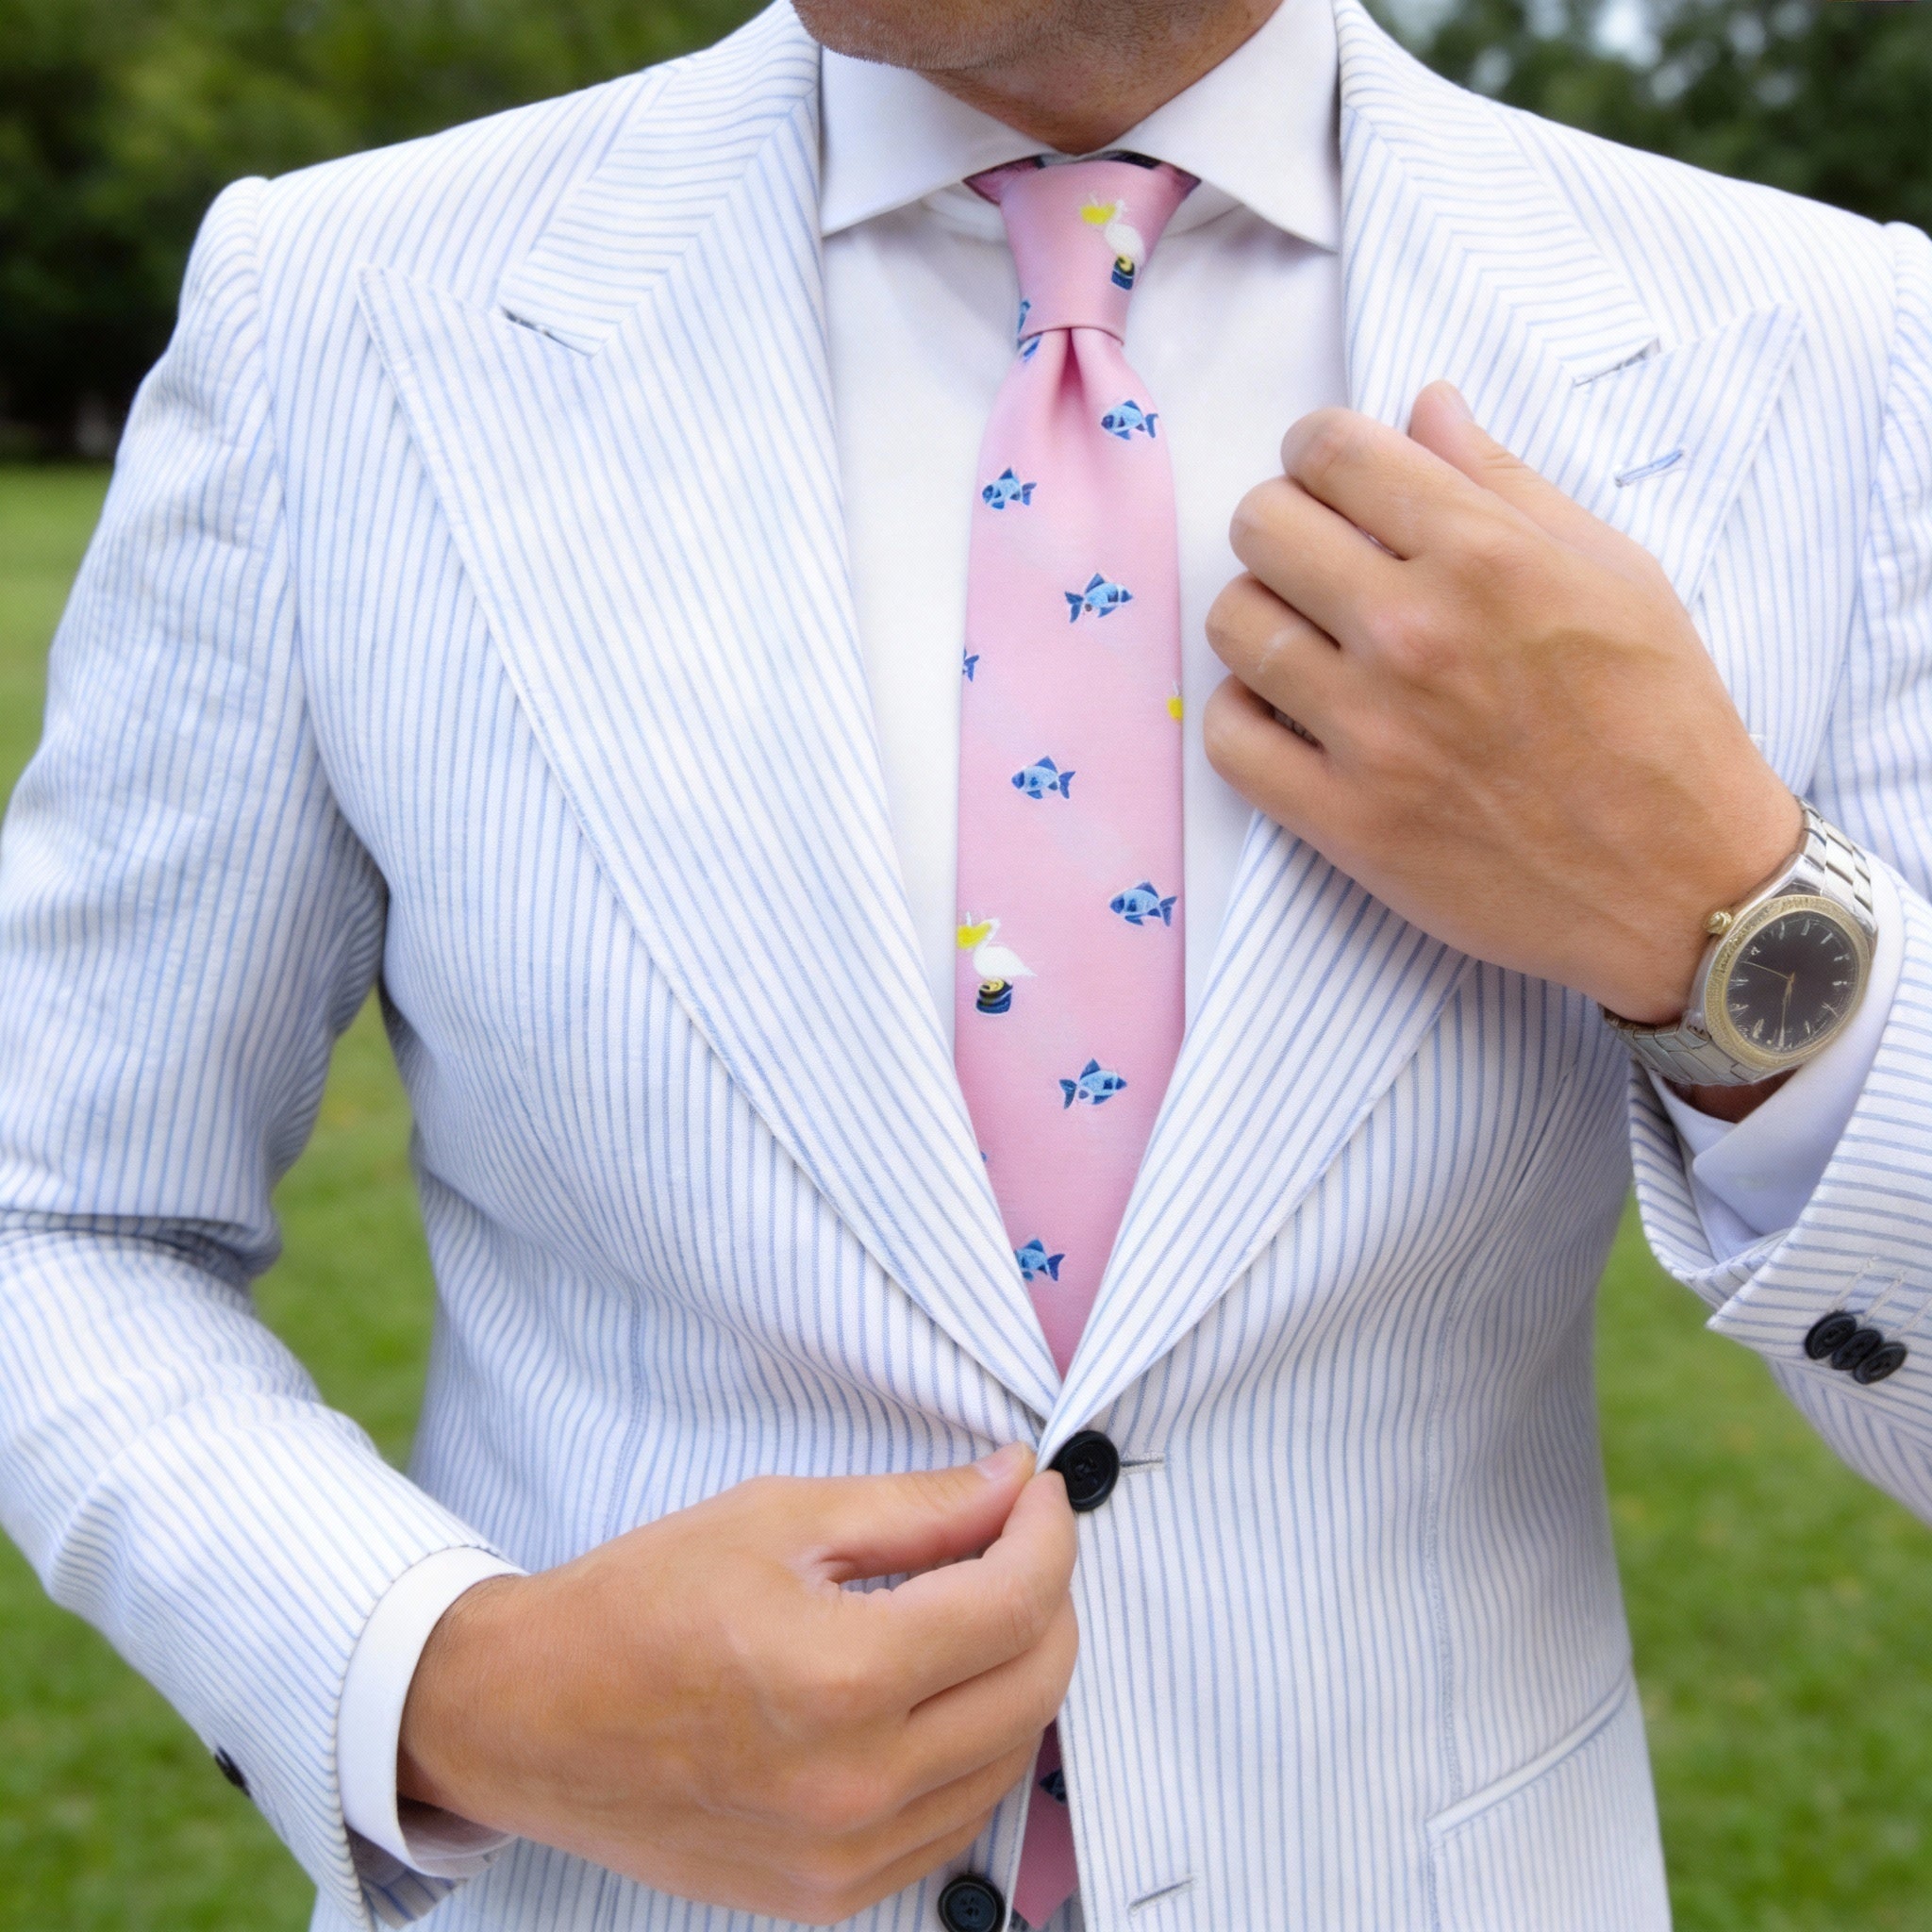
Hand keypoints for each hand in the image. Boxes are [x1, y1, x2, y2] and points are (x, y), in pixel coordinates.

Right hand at [397, 1446, 1076, 1923]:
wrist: (526, 1718)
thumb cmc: (638, 1603)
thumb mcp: (777, 1518)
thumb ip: (915, 1507)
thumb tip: (1013, 1484)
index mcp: (841, 1677)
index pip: (1015, 1603)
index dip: (1048, 1533)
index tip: (1039, 1491)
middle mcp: (856, 1784)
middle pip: (1035, 1685)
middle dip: (1050, 1596)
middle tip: (1018, 1538)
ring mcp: (844, 1858)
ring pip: (1010, 1760)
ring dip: (1021, 1673)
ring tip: (981, 1606)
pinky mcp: (828, 1895)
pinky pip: (955, 1824)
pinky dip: (977, 1749)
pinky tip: (945, 1692)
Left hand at [1203, 383, 1801, 1025]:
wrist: (1681, 884)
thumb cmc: (1661, 719)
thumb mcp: (1616, 572)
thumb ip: (1505, 484)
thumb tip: (1425, 405)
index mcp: (1486, 555)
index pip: (1331, 451)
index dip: (1317, 449)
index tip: (1330, 477)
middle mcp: (1416, 633)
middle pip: (1261, 527)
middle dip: (1281, 525)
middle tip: (1316, 558)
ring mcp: (1371, 732)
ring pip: (1233, 625)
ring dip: (1258, 617)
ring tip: (1305, 638)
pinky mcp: (1343, 821)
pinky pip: (1229, 738)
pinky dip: (1241, 715)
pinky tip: (1285, 713)